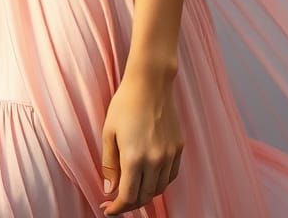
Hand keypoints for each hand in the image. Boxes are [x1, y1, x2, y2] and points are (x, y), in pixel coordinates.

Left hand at [100, 72, 183, 214]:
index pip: (127, 196)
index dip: (117, 208)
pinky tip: (149, 177)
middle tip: (117, 201)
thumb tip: (109, 190)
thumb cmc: (125, 103)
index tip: (108, 209)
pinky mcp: (178, 148)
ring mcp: (169, 155)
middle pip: (144, 196)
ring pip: (159, 189)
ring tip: (132, 189)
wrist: (150, 82)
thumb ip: (109, 164)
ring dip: (145, 194)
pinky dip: (160, 182)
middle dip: (130, 203)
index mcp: (134, 158)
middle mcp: (155, 160)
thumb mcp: (108, 132)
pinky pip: (170, 175)